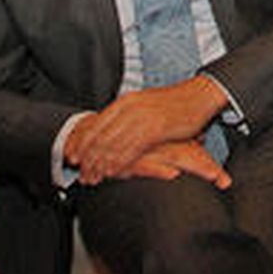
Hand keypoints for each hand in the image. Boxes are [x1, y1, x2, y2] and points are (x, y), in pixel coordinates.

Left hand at [66, 75, 227, 184]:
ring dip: (101, 164)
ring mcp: (142, 118)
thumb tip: (111, 131)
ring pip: (113, 145)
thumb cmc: (175, 103)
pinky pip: (131, 150)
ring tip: (94, 177)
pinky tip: (114, 173)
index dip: (81, 142)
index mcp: (124, 102)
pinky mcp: (156, 129)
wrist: (200, 95)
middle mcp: (129, 108)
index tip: (72, 157)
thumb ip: (127, 116)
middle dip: (88, 158)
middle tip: (82, 174)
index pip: (95, 124)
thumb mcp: (145, 105)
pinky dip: (120, 163)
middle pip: (100, 137)